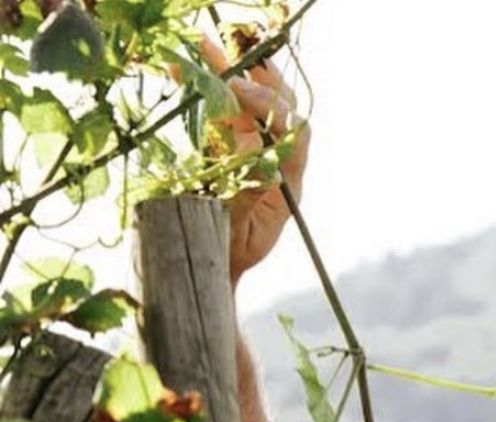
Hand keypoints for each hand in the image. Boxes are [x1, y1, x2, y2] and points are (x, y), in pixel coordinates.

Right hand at [199, 36, 310, 286]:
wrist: (203, 279)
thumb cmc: (222, 263)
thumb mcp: (234, 234)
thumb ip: (246, 193)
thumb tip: (256, 152)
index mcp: (287, 190)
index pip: (294, 136)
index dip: (271, 108)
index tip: (237, 93)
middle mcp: (276, 169)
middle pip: (281, 111)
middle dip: (255, 78)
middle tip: (222, 55)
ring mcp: (252, 160)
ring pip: (252, 108)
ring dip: (229, 74)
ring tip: (202, 47)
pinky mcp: (225, 155)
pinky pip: (222, 116)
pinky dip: (206, 91)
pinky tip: (181, 69)